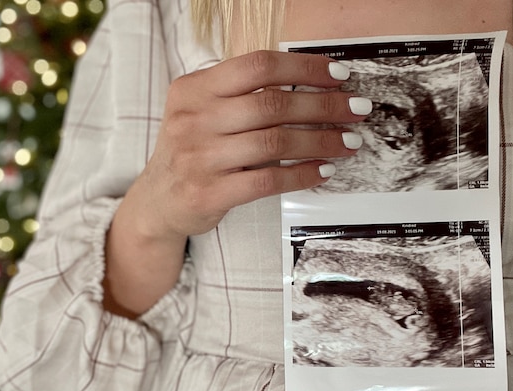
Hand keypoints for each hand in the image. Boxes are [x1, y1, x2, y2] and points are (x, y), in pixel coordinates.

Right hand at [128, 50, 370, 241]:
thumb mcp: (201, 112)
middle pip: (271, 104)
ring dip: (321, 141)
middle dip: (323, 105)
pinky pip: (268, 180)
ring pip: (274, 143)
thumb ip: (240, 95)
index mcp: (193, 89)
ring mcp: (199, 158)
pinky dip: (303, 174)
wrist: (157, 202)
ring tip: (347, 141)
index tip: (338, 75)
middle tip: (355, 109)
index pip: (257, 66)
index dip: (304, 68)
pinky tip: (323, 170)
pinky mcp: (209, 193)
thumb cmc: (191, 152)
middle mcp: (192, 120)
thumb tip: (311, 85)